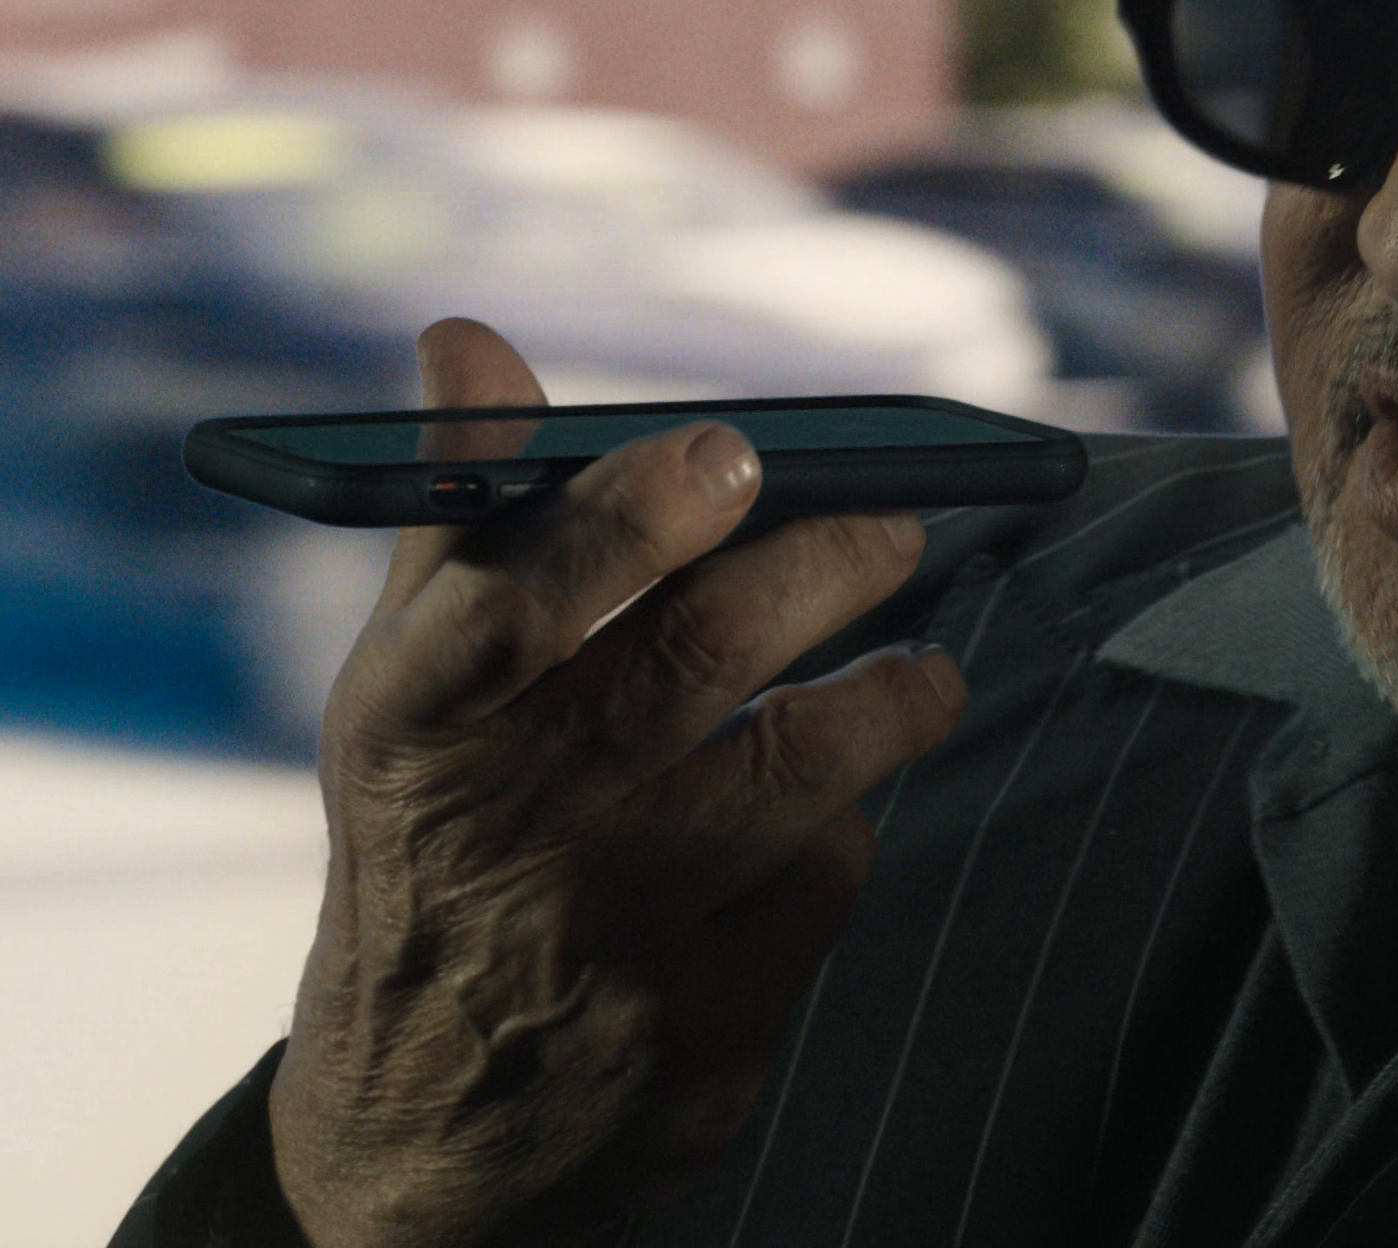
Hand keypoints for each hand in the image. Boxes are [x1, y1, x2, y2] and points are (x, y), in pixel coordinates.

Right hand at [265, 319, 965, 1245]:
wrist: (422, 1121)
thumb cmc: (440, 838)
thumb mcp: (413, 694)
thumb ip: (463, 516)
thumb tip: (467, 340)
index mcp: (417, 729)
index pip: (514, 599)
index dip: (626, 515)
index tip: (730, 447)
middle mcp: (509, 828)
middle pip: (701, 656)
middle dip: (827, 560)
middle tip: (895, 517)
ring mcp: (609, 936)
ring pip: (805, 766)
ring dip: (891, 694)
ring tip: (918, 667)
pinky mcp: (702, 1026)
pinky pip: (826, 878)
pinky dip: (845, 825)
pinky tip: (833, 814)